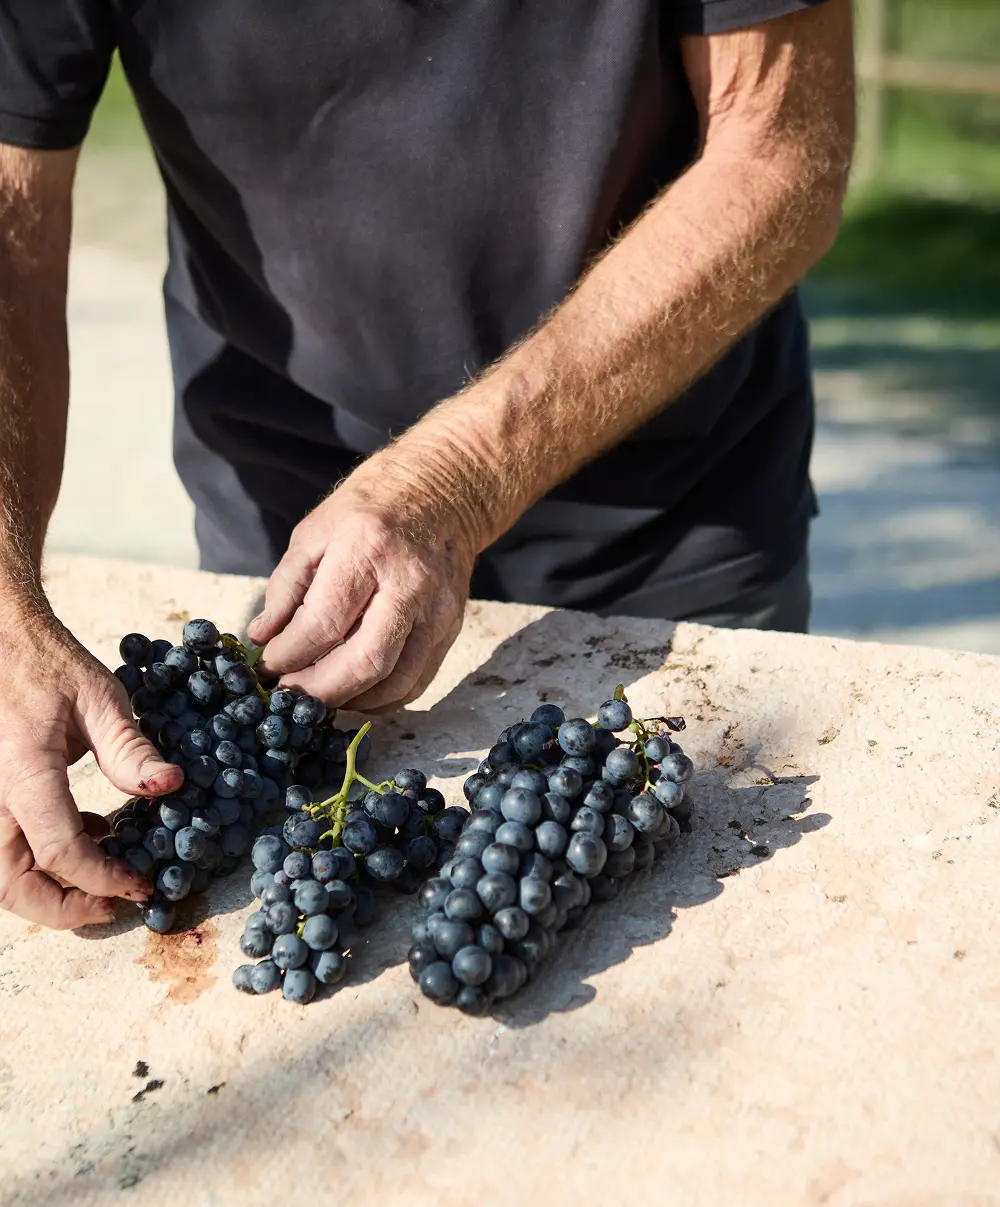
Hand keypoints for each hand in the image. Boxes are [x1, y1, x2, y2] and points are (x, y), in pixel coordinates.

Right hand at [0, 612, 182, 927]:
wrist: (4, 642)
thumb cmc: (49, 664)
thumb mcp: (100, 698)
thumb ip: (130, 748)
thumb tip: (171, 785)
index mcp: (22, 772)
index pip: (59, 852)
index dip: (104, 879)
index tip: (142, 883)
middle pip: (13, 886)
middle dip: (66, 909)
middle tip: (116, 903)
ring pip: (3, 876)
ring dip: (51, 891)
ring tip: (106, 877)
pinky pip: (6, 850)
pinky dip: (41, 863)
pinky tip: (90, 834)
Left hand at [249, 465, 477, 711]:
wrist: (440, 492)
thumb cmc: (369, 508)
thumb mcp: (314, 532)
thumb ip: (285, 589)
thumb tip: (263, 638)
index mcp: (368, 548)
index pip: (325, 623)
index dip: (289, 655)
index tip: (268, 665)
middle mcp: (410, 582)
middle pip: (366, 661)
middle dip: (320, 690)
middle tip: (290, 695)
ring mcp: (438, 608)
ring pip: (397, 681)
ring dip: (352, 700)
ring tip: (320, 697)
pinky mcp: (453, 626)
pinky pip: (418, 680)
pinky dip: (383, 698)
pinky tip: (355, 691)